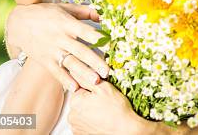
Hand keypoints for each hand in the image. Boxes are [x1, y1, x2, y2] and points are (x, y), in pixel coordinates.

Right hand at [5, 2, 108, 91]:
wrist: (19, 22)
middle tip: (107, 71)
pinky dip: (65, 80)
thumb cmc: (46, 13)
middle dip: (95, 62)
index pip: (86, 31)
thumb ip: (84, 12)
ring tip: (96, 81)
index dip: (98, 38)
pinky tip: (75, 88)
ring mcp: (52, 50)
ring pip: (70, 63)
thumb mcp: (65, 8)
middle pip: (81, 51)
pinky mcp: (45, 60)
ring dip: (83, 73)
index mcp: (68, 23)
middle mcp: (61, 38)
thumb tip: (102, 13)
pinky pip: (56, 71)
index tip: (112, 45)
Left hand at [69, 82, 187, 134]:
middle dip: (90, 98)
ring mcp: (76, 127)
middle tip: (105, 102)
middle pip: (80, 100)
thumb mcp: (103, 86)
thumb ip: (86, 76)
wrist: (126, 131)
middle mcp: (72, 115)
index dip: (92, 86)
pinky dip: (91, 120)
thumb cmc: (116, 108)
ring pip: (82, 111)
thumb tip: (75, 68)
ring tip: (105, 112)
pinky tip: (102, 120)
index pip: (79, 87)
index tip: (101, 91)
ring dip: (90, 110)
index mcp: (75, 101)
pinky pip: (84, 123)